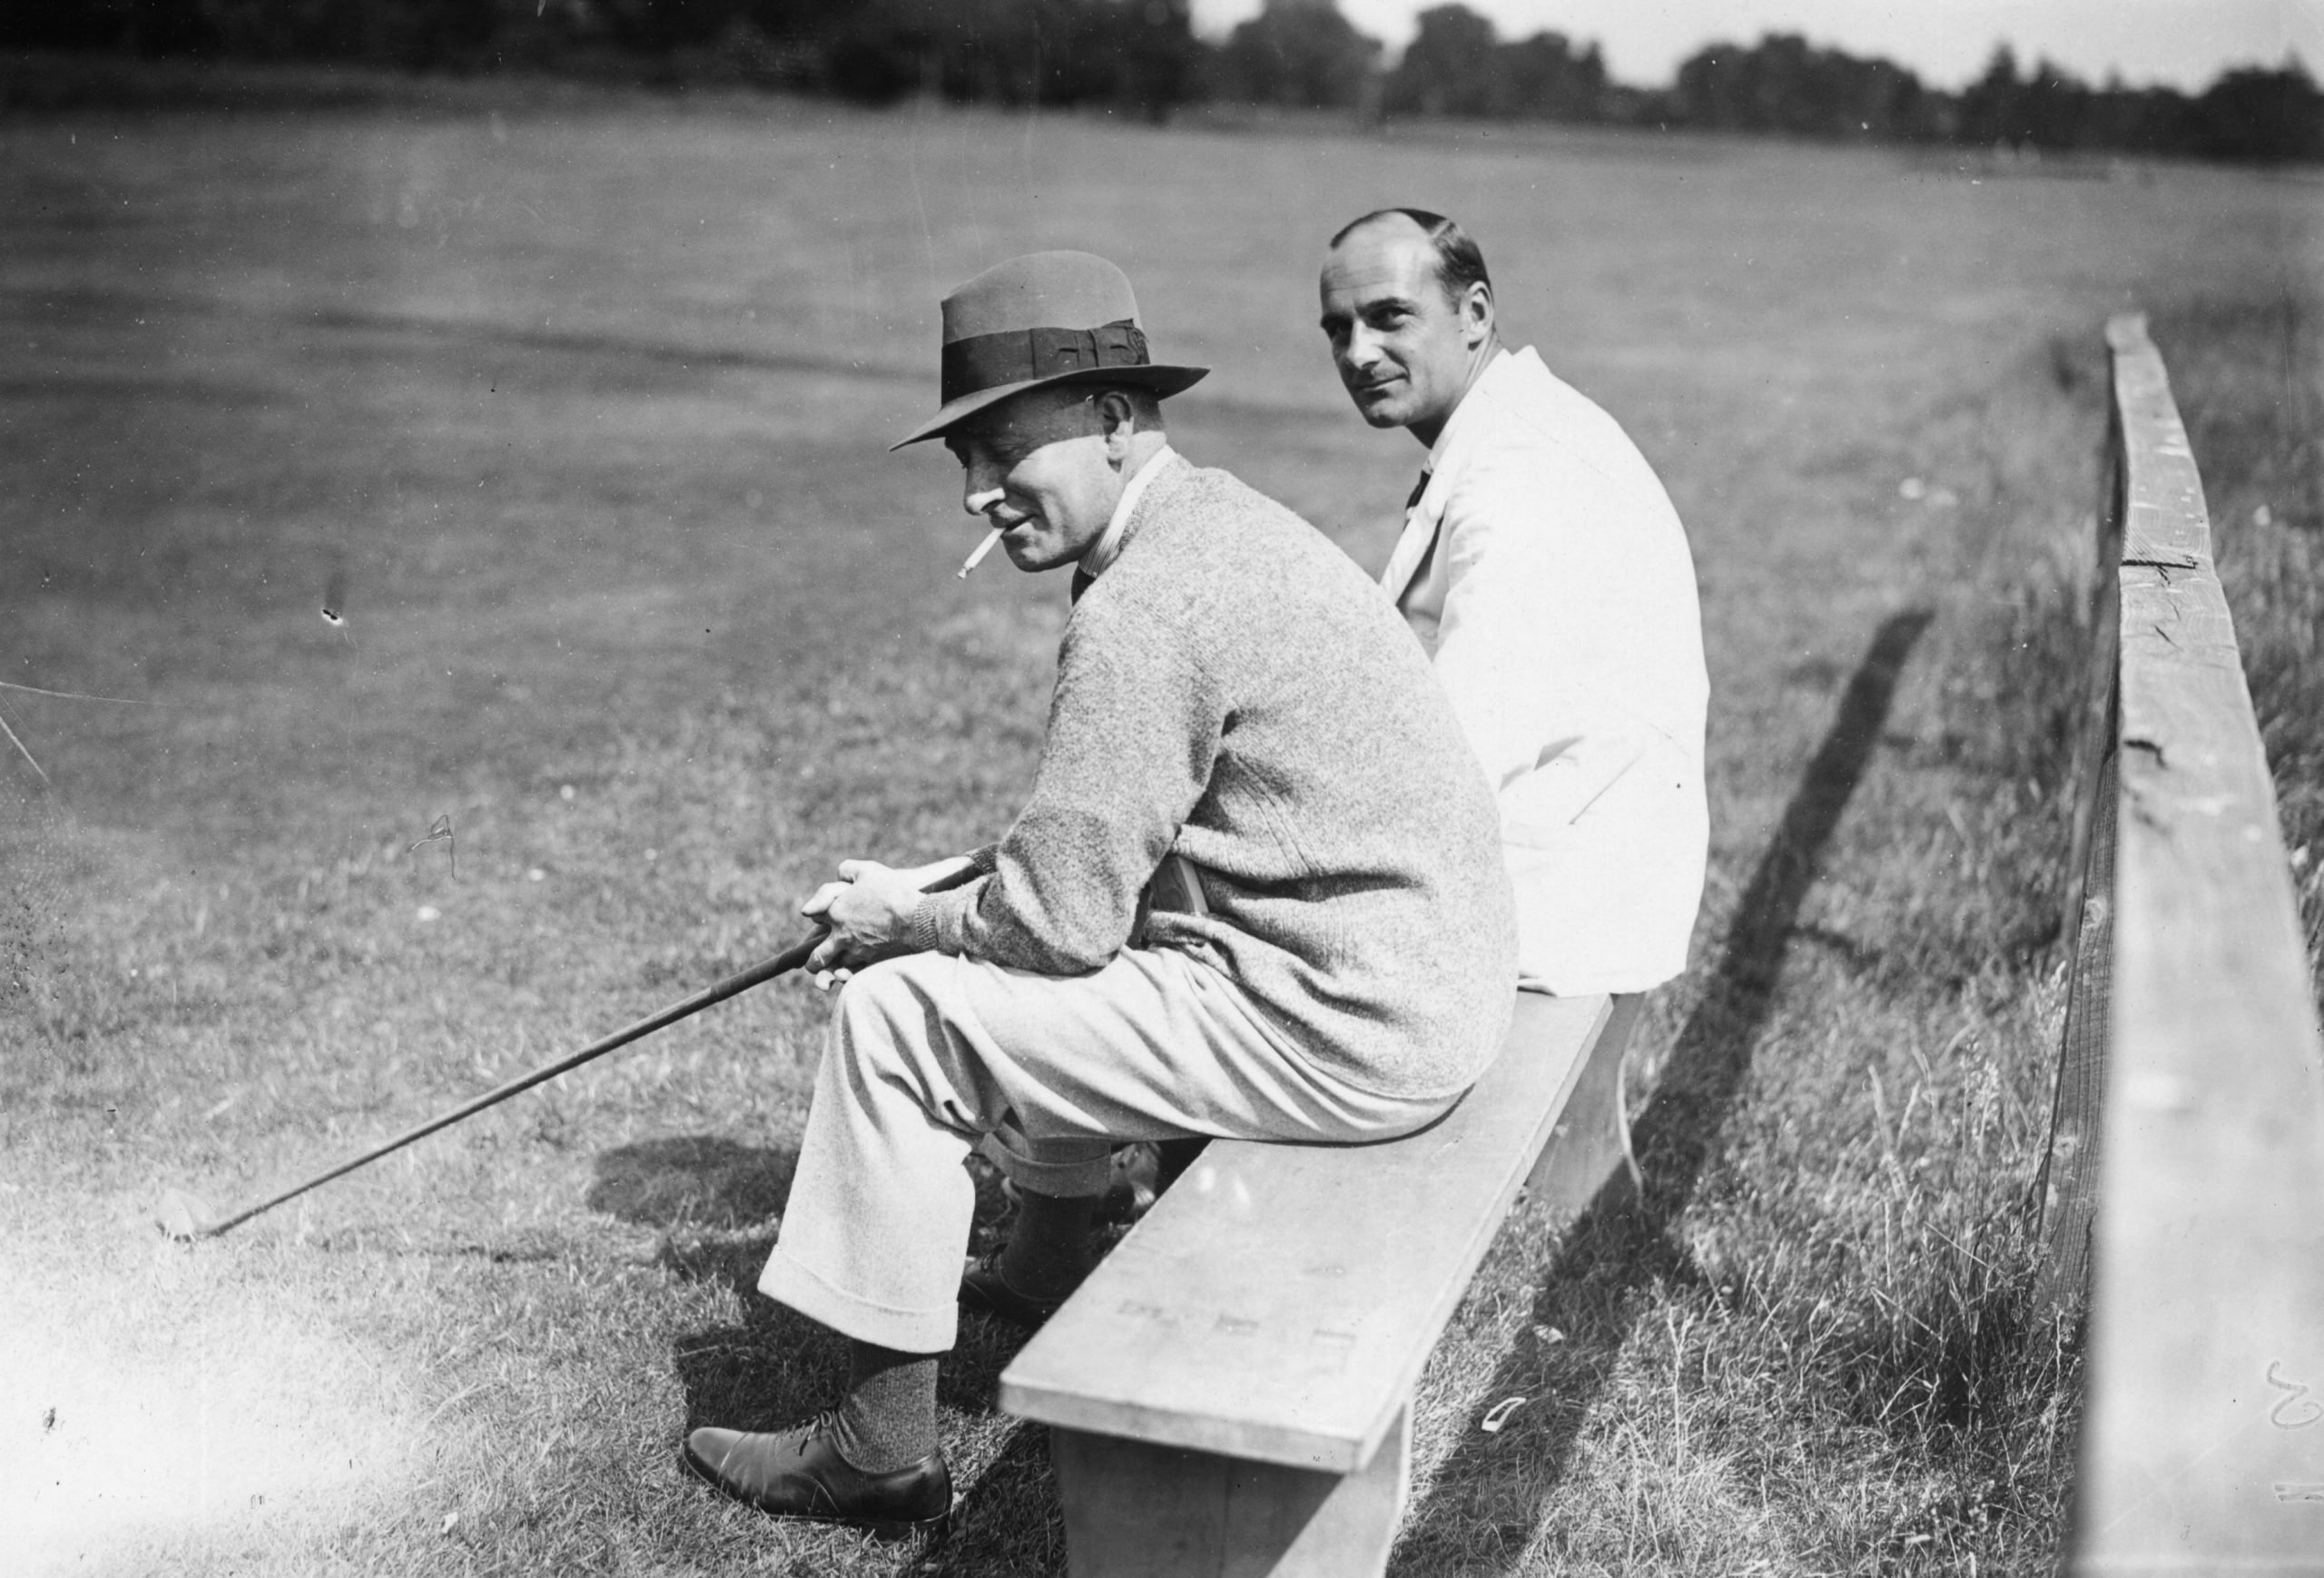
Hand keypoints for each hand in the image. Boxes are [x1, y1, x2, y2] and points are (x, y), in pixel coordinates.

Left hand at [801, 859, 923, 984]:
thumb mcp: (867, 870)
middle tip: (815, 962)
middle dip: (813, 962)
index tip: (823, 915)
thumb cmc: (893, 891)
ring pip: (836, 967)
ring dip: (836, 967)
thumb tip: (839, 876)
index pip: (814, 915)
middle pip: (817, 957)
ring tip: (838, 968)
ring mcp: (856, 951)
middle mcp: (841, 935)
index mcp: (836, 911)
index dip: (818, 913)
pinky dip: (852, 974)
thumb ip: (846, 870)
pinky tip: (856, 970)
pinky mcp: (872, 961)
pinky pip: (855, 973)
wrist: (917, 917)